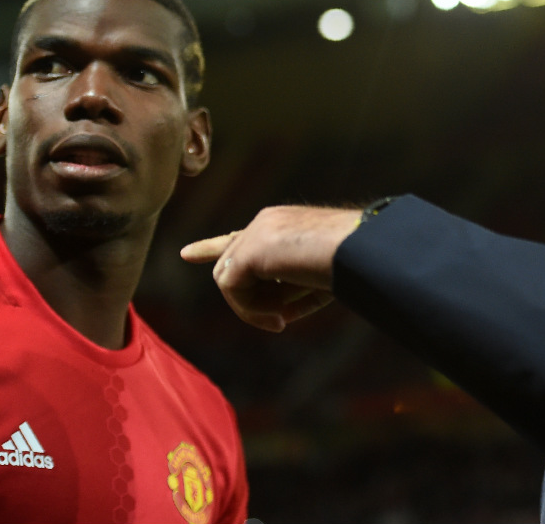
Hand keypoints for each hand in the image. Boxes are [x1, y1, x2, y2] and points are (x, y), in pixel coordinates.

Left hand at [180, 206, 360, 331]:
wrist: (358, 247)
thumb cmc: (352, 263)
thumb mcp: (321, 277)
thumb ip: (292, 289)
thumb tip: (274, 314)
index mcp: (281, 225)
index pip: (239, 238)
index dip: (211, 247)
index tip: (186, 254)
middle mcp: (263, 224)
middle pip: (236, 271)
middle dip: (253, 302)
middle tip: (280, 321)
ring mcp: (254, 234)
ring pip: (230, 282)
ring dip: (255, 308)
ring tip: (282, 319)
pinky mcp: (248, 251)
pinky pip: (232, 290)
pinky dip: (251, 311)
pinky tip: (278, 318)